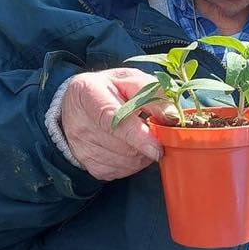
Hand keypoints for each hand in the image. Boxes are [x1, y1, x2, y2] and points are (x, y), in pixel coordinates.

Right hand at [60, 68, 177, 180]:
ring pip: (126, 161)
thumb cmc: (109, 90)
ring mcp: (83, 148)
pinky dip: (135, 161)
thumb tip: (172, 115)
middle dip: (147, 142)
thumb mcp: (130, 79)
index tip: (157, 147)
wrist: (77, 107)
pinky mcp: (91, 166)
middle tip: (153, 128)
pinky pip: (123, 170)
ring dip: (143, 152)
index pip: (113, 120)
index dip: (138, 136)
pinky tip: (131, 146)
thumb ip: (152, 91)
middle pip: (124, 146)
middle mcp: (79, 123)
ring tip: (142, 135)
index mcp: (87, 92)